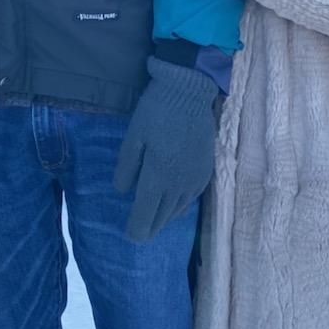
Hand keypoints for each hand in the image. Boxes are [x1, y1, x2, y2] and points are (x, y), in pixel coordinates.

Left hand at [113, 57, 217, 242]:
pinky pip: (191, 198)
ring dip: (165, 218)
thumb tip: (122, 192)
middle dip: (149, 226)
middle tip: (140, 234)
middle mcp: (179, 183)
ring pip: (178, 210)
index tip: (130, 236)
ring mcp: (195, 178)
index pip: (145, 213)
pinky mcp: (206, 171)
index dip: (136, 228)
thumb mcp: (133, 136)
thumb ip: (127, 167)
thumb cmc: (157, 111)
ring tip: (155, 223)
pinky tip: (174, 206)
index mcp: (158, 176)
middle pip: (162, 216)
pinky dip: (180, 207)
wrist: (190, 92)